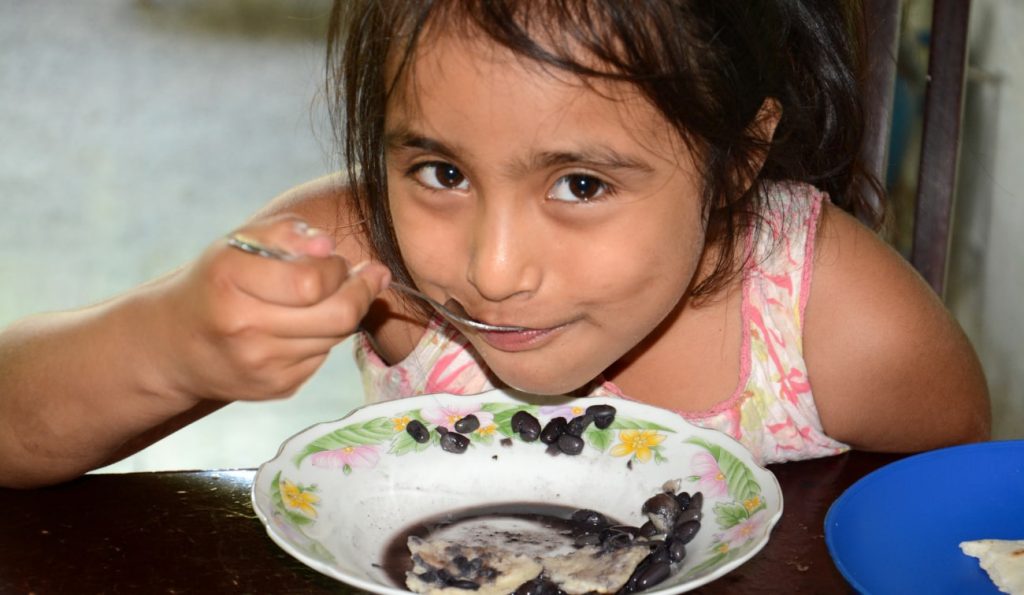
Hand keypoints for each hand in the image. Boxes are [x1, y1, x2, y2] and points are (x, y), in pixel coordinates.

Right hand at [155, 215, 389, 403]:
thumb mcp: (238, 244)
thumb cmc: (217, 283)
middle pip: (338, 315)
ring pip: (336, 336)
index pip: (314, 280)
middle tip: (365, 277)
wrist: (174, 345)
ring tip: (328, 297)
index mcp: (230, 279)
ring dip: (343, 313)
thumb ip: (285, 232)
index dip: (337, 267)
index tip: (336, 258)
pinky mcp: (275, 387)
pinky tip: (304, 326)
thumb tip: (327, 244)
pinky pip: (322, 357)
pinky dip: (323, 337)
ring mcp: (260, 363)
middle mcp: (243, 326)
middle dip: (361, 292)